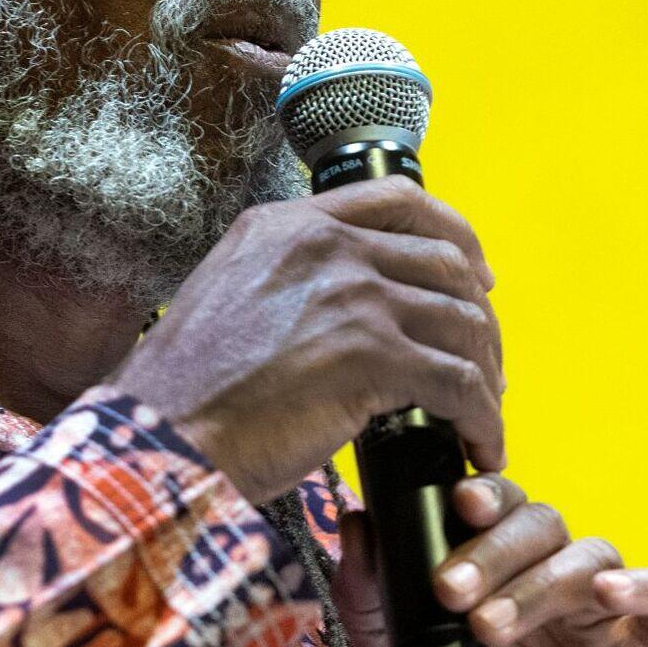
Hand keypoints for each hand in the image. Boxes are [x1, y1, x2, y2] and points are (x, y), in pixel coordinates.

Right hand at [111, 177, 505, 504]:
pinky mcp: (372, 355)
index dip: (453, 234)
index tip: (474, 275)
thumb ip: (288, 282)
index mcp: (286, 226)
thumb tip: (346, 310)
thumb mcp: (228, 299)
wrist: (160, 439)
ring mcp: (352, 295)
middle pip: (445, 260)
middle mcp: (324, 246)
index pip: (395, 198)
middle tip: (485, 362)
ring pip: (462, 322)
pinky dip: (483, 419)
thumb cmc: (185, 394)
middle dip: (478, 315)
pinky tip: (481, 447)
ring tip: (484, 416)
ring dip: (486, 374)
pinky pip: (460, 382)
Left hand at [333, 474, 647, 646]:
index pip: (497, 508)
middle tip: (449, 590)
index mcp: (497, 578)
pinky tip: (609, 593)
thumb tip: (356, 521)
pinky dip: (647, 585)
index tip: (451, 503)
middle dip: (493, 548)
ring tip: (489, 627)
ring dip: (539, 581)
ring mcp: (604, 619)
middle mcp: (551, 585)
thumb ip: (372, 604)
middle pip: (541, 523)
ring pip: (591, 555)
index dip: (481, 493)